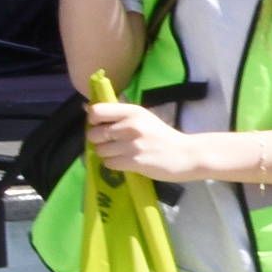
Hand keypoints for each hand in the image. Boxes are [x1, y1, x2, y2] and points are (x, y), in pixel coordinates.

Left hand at [87, 100, 207, 181]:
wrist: (186, 155)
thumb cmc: (162, 135)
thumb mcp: (143, 118)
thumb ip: (117, 114)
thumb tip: (85, 108)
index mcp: (133, 112)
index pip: (96, 111)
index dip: (93, 120)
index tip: (101, 125)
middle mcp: (130, 126)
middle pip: (94, 133)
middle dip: (98, 140)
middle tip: (111, 143)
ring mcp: (132, 145)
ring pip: (100, 150)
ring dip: (106, 154)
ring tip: (120, 153)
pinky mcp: (134, 162)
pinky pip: (109, 163)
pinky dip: (114, 164)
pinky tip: (125, 161)